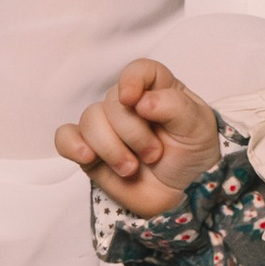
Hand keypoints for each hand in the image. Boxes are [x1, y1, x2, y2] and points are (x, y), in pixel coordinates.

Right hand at [54, 59, 220, 215]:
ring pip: (90, 120)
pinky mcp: (90, 150)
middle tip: (154, 155)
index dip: (132, 80)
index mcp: (158, 90)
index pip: (139, 70)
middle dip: (132, 132)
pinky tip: (87, 157)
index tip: (133, 100)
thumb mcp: (199, 128)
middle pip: (112, 101)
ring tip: (130, 169)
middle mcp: (129, 104)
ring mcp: (107, 127)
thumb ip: (175, 107)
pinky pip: (65, 137)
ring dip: (110, 148)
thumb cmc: (192, 156)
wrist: (180, 195)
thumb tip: (140, 101)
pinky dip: (71, 145)